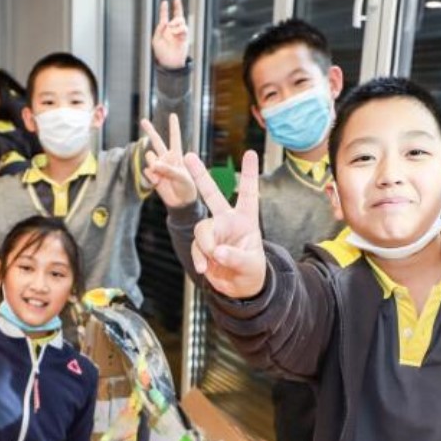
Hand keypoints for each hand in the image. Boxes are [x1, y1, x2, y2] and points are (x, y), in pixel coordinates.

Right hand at [139, 114, 198, 209]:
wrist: (181, 202)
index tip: (173, 115)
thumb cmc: (187, 188)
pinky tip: (157, 182)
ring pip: (149, 157)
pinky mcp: (152, 175)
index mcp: (177, 155)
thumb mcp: (181, 177)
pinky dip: (150, 176)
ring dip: (153, 164)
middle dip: (150, 130)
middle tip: (143, 120)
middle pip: (156, 141)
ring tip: (160, 176)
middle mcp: (166, 158)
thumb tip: (153, 166)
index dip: (174, 127)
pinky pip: (147, 171)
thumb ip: (168, 169)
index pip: (175, 138)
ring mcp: (158, 166)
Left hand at [151, 0, 189, 69]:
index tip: (165, 2)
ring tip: (172, 28)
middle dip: (178, 7)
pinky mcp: (184, 37)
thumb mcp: (156, 40)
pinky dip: (179, 29)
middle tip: (176, 3)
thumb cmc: (161, 53)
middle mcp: (172, 29)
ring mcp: (179, 33)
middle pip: (177, 15)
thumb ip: (159, 30)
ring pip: (181, 20)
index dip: (164, 9)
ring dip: (176, 22)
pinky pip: (184, 29)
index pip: (164, 17)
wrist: (169, 62)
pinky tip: (175, 33)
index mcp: (164, 29)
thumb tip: (164, 22)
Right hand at [187, 150, 266, 299]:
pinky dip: (199, 257)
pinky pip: (196, 247)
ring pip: (201, 228)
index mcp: (246, 219)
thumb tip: (217, 252)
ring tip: (213, 260)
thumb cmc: (251, 271)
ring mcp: (213, 232)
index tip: (251, 153)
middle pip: (212, 194)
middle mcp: (227, 220)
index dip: (248, 173)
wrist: (239, 288)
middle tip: (188, 156)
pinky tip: (204, 268)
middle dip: (200, 175)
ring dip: (205, 246)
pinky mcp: (203, 245)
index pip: (248, 193)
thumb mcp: (251, 265)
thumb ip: (235, 257)